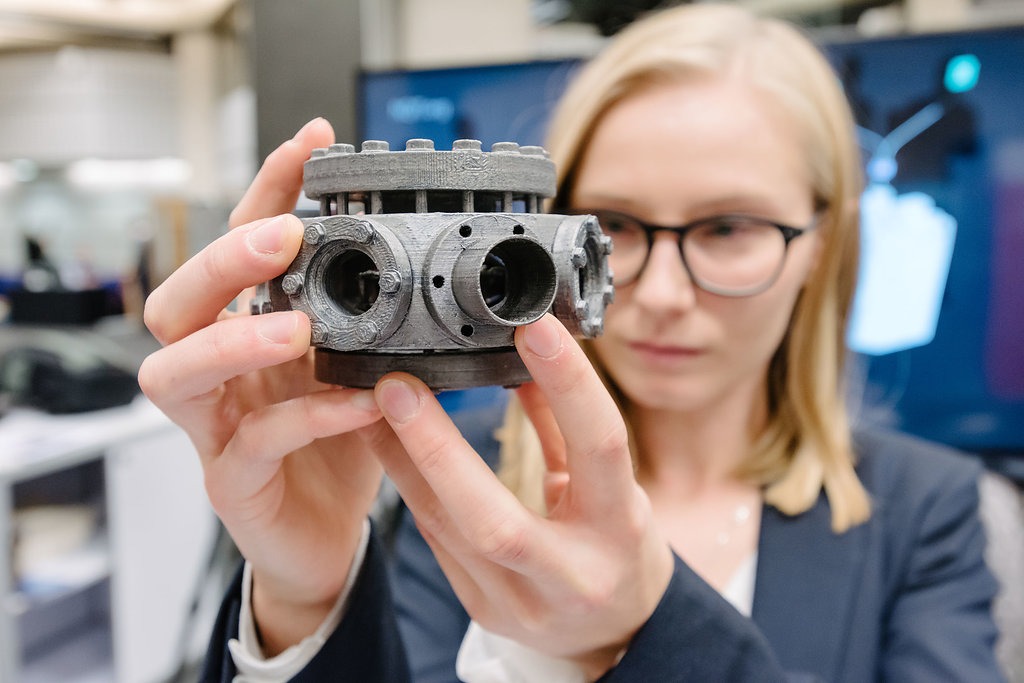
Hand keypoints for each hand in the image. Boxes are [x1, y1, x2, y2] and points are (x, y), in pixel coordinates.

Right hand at [138, 119, 384, 653]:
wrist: (328, 535)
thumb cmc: (338, 446)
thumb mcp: (357, 367)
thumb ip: (370, 320)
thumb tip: (420, 256)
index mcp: (248, 332)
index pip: (240, 248)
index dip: (267, 191)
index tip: (312, 142)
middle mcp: (218, 374)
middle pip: (174, 303)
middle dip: (223, 261)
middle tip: (281, 236)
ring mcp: (215, 429)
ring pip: (178, 374)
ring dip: (234, 342)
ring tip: (294, 329)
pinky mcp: (233, 483)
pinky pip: (254, 444)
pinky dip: (306, 418)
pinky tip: (356, 404)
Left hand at [368, 314, 673, 678]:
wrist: (612, 634)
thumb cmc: (620, 547)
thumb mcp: (614, 485)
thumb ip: (569, 428)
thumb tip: (527, 359)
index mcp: (620, 529)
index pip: (598, 448)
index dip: (569, 386)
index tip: (531, 329)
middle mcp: (571, 575)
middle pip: (495, 519)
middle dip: (438, 448)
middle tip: (396, 386)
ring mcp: (520, 604)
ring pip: (446, 530)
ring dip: (401, 462)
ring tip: (368, 407)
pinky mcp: (483, 610)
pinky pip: (437, 541)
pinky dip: (411, 487)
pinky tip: (385, 446)